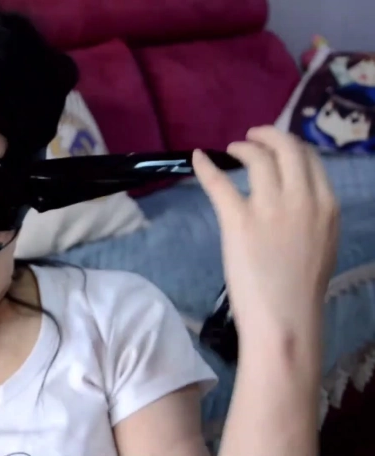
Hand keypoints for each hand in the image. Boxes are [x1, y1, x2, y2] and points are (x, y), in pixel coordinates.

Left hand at [193, 126, 338, 335]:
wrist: (285, 319)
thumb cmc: (301, 289)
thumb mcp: (322, 243)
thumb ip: (312, 216)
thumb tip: (295, 199)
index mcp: (327, 205)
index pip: (310, 159)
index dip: (291, 146)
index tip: (277, 147)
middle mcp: (302, 199)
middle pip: (287, 148)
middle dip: (268, 136)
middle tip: (252, 137)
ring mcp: (270, 207)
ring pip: (257, 158)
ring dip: (242, 147)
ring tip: (232, 149)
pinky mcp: (238, 220)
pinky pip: (220, 183)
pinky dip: (206, 166)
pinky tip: (197, 158)